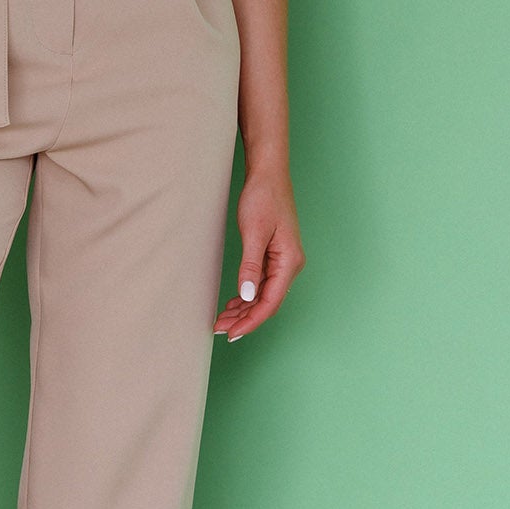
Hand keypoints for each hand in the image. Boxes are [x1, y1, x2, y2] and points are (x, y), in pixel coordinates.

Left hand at [214, 159, 304, 341]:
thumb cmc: (263, 198)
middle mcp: (290, 265)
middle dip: (244, 318)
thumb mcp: (254, 233)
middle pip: (267, 302)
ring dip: (244, 309)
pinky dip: (247, 295)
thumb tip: (247, 296)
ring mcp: (283, 261)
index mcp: (289, 262)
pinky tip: (234, 301)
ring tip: (222, 319)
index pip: (270, 302)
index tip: (232, 333)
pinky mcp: (275, 255)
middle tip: (219, 328)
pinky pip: (262, 283)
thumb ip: (251, 266)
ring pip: (264, 295)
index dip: (251, 321)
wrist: (267, 174)